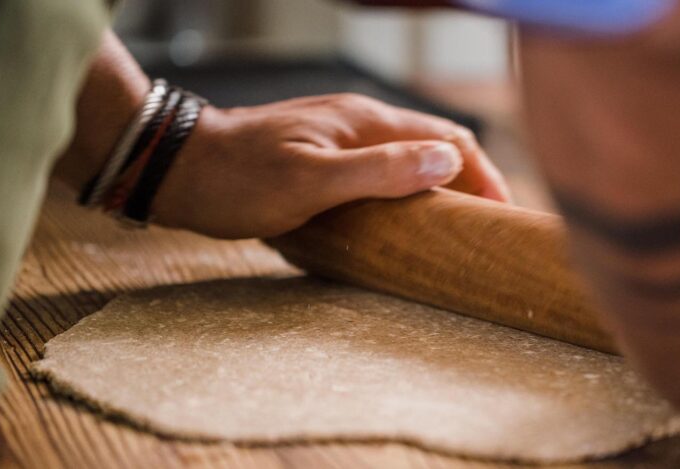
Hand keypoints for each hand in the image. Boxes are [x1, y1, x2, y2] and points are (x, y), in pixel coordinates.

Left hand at [151, 93, 510, 238]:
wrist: (178, 168)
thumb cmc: (238, 178)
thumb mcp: (312, 182)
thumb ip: (380, 171)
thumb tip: (448, 162)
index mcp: (365, 122)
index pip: (448, 138)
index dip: (483, 175)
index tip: (501, 215)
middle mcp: (359, 123)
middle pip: (434, 145)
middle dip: (468, 180)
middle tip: (483, 226)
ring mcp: (339, 137)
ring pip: (408, 157)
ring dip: (436, 186)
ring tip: (451, 227)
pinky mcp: (321, 155)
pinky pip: (380, 169)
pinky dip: (404, 190)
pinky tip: (400, 218)